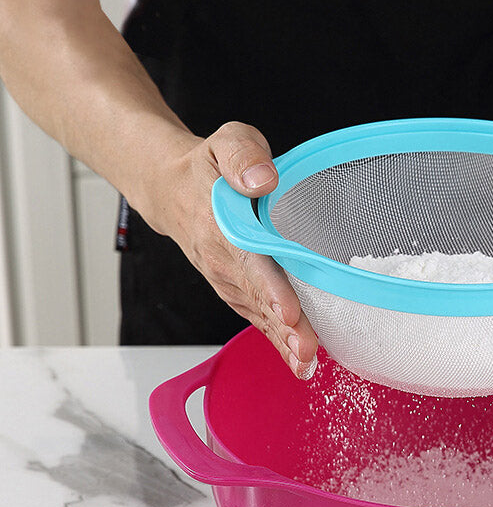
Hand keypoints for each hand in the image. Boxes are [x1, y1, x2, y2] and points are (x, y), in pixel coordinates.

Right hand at [143, 122, 318, 377]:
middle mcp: (223, 261)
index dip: (269, 288)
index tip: (289, 311)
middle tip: (307, 351)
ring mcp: (227, 280)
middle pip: (257, 298)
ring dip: (281, 342)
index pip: (249, 261)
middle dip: (283, 328)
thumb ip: (243, 153)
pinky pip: (256, 319)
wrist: (171, 191)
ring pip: (258, 315)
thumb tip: (262, 178)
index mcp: (221, 226)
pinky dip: (275, 342)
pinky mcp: (236, 290)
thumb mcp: (225, 141)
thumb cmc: (207, 167)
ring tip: (306, 365)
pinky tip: (297, 361)